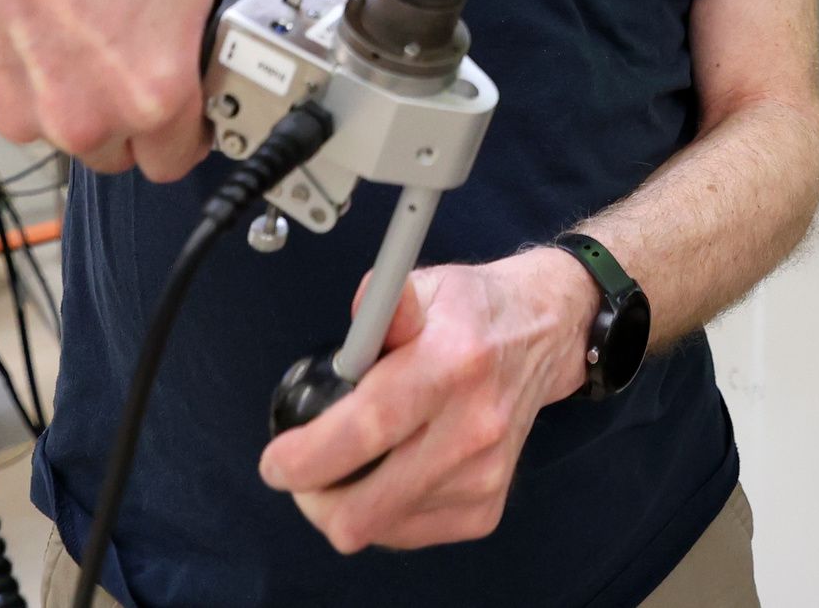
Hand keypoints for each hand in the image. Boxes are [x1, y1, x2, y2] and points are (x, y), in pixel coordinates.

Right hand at [0, 0, 260, 179]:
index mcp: (154, 92)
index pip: (184, 160)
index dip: (193, 127)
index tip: (188, 99)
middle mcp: (86, 118)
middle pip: (122, 151)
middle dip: (135, 112)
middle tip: (134, 46)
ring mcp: (21, 111)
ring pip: (65, 129)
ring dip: (77, 94)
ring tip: (81, 16)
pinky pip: (14, 101)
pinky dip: (26, 73)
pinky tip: (36, 14)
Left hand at [257, 250, 597, 552]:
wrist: (543, 335)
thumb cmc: (473, 311)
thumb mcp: (427, 284)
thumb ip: (383, 303)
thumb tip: (358, 310)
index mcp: (452, 362)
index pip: (368, 427)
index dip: (309, 456)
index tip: (276, 461)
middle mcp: (473, 426)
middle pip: (367, 508)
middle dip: (313, 498)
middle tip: (301, 470)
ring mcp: (484, 475)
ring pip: (379, 529)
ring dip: (347, 504)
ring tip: (351, 460)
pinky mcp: (487, 506)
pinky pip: (406, 534)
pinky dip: (383, 512)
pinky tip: (389, 471)